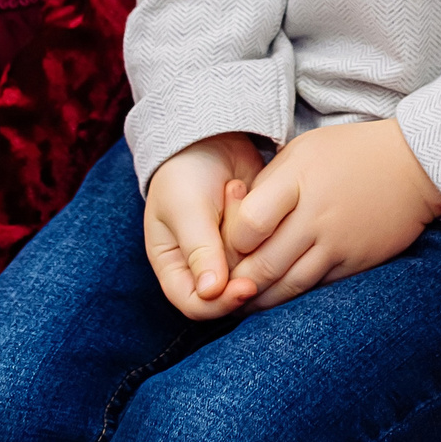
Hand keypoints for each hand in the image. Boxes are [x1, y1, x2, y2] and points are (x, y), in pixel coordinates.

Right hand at [145, 133, 265, 318]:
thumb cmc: (185, 172)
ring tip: (235, 188)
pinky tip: (248, 190)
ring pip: (250, 269)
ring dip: (250, 235)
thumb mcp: (186, 208)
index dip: (221, 304)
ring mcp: (229, 255)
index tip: (247, 286)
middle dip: (238, 256)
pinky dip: (264, 225)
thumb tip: (211, 293)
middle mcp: (200, 268)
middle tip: (236, 210)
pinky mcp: (254, 241)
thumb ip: (199, 250)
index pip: (195, 305)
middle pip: (228, 290)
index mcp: (173, 266)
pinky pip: (267, 250)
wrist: (210, 136)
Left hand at [221, 118, 440, 310]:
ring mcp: (338, 243)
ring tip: (240, 303)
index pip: (250, 224)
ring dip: (260, 300)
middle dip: (237, 283)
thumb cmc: (350, 153)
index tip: (227, 242)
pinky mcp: (356, 263)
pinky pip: (316, 288)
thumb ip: (269, 184)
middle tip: (220, 289)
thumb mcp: (302, 151)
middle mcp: (317, 215)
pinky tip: (276, 299)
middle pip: (265, 264)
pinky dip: (292, 297)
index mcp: (298, 180)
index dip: (232, 240)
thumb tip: (237, 220)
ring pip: (289, 286)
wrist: (414, 165)